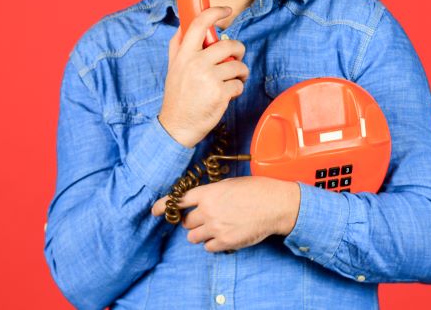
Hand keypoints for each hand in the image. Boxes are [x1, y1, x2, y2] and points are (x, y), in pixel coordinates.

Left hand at [151, 177, 300, 252]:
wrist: (275, 205)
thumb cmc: (257, 190)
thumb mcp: (231, 184)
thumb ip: (213, 193)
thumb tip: (203, 200)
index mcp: (208, 193)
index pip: (179, 200)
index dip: (164, 206)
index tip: (155, 210)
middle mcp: (208, 210)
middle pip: (186, 222)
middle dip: (193, 222)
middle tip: (206, 219)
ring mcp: (215, 227)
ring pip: (194, 237)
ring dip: (201, 234)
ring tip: (216, 228)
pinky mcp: (225, 241)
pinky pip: (208, 247)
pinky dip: (213, 244)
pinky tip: (224, 236)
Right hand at [158, 6, 248, 147]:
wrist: (177, 126)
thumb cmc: (177, 97)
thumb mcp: (173, 68)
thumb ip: (178, 46)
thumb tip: (183, 25)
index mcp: (184, 55)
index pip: (199, 24)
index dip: (215, 12)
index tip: (226, 10)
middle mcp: (196, 63)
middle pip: (228, 45)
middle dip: (238, 50)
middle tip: (237, 56)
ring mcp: (208, 78)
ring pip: (237, 66)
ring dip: (240, 73)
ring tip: (234, 79)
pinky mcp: (220, 93)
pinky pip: (239, 84)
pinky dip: (237, 89)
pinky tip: (227, 94)